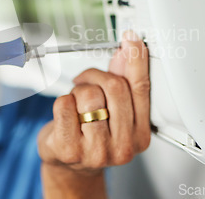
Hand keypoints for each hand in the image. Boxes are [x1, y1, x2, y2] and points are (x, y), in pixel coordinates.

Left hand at [38, 31, 149, 196]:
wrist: (69, 165)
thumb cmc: (92, 135)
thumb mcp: (113, 110)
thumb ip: (122, 81)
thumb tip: (126, 52)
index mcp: (140, 135)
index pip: (141, 90)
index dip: (136, 61)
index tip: (132, 40)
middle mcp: (122, 147)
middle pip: (115, 87)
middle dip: (96, 76)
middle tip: (86, 80)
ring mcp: (97, 151)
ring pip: (89, 95)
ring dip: (78, 91)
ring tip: (76, 104)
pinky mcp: (70, 149)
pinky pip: (65, 104)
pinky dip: (62, 101)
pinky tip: (65, 115)